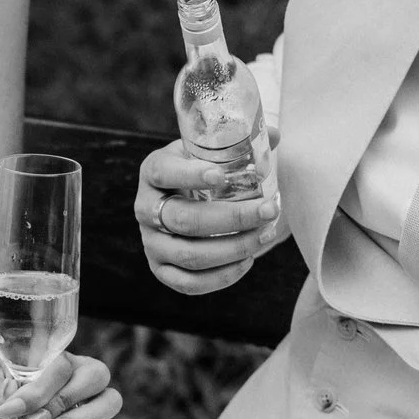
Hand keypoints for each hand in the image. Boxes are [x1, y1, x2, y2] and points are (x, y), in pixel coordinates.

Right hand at [136, 139, 287, 294]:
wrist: (184, 199)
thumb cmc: (202, 172)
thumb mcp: (213, 152)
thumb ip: (243, 144)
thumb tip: (274, 135)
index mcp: (153, 171)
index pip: (164, 172)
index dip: (190, 175)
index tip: (222, 176)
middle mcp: (145, 208)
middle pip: (184, 219)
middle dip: (232, 217)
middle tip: (268, 210)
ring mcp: (150, 242)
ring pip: (188, 254)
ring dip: (234, 248)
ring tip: (265, 235)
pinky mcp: (160, 269)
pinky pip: (188, 283)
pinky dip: (222, 276)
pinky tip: (247, 260)